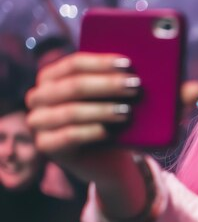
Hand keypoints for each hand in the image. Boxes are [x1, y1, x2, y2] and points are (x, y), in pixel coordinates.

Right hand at [25, 53, 140, 182]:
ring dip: (102, 110)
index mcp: (51, 77)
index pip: (74, 64)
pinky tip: (107, 132)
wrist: (106, 158)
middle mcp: (38, 96)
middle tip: (135, 86)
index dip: (101, 63)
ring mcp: (38, 121)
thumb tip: (130, 68)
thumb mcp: (108, 98)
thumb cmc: (108, 120)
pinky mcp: (45, 145)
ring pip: (71, 112)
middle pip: (74, 86)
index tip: (128, 64)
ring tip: (127, 111)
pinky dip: (90, 132)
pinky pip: (68, 136)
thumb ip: (112, 81)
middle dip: (107, 85)